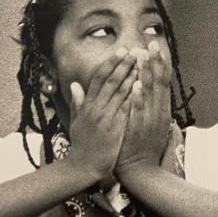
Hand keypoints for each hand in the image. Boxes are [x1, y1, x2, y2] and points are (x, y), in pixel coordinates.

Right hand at [65, 48, 136, 180]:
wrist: (83, 167)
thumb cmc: (82, 145)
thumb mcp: (76, 121)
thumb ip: (78, 102)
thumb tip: (75, 85)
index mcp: (88, 105)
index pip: (100, 78)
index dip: (111, 63)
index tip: (121, 51)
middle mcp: (96, 108)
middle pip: (111, 81)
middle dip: (123, 64)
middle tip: (135, 50)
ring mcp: (106, 118)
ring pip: (120, 91)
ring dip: (131, 75)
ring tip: (141, 62)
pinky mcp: (115, 128)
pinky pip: (126, 108)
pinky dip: (133, 96)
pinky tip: (142, 85)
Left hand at [115, 41, 173, 176]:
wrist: (142, 170)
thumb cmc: (144, 147)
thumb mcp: (153, 124)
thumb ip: (152, 107)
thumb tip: (151, 92)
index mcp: (161, 109)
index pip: (163, 81)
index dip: (160, 63)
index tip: (156, 47)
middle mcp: (159, 111)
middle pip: (159, 82)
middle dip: (155, 62)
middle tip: (152, 43)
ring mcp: (150, 120)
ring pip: (150, 92)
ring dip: (147, 73)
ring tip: (144, 56)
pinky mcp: (140, 129)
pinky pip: (139, 111)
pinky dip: (138, 98)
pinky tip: (136, 86)